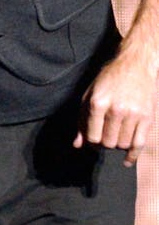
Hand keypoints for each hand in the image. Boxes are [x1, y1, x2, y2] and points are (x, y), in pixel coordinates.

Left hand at [73, 50, 156, 166]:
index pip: (92, 137)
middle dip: (104, 142)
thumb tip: (77, 144)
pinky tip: (127, 160)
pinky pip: (139, 145)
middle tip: (106, 134)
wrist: (136, 64)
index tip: (93, 139)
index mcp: (98, 102)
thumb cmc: (110, 79)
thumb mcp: (90, 94)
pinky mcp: (147, 118)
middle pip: (107, 143)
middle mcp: (116, 109)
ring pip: (122, 145)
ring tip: (117, 134)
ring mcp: (133, 114)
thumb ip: (82, 119)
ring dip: (118, 144)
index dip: (91, 141)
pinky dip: (132, 156)